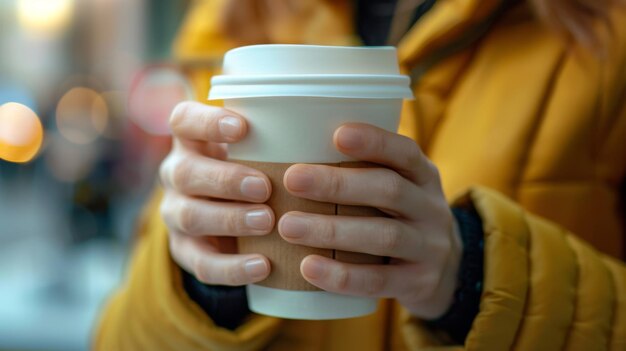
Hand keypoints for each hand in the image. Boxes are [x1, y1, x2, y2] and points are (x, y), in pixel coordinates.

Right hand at [159, 101, 272, 285]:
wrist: (231, 216)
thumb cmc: (254, 166)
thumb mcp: (258, 148)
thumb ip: (277, 139)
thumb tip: (334, 129)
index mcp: (191, 140)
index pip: (184, 121)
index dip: (207, 122)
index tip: (242, 127)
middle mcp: (176, 174)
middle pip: (185, 173)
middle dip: (225, 180)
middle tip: (264, 187)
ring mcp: (177, 214)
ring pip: (190, 217)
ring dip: (230, 220)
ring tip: (267, 221)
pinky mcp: (186, 252)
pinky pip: (203, 264)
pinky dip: (233, 267)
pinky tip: (263, 265)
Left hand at [278, 123, 461, 318]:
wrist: (443, 270)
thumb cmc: (397, 217)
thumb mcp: (396, 187)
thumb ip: (361, 171)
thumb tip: (294, 145)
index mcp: (423, 176)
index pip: (405, 152)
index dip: (375, 142)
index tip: (337, 135)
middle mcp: (431, 209)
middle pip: (390, 191)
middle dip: (338, 184)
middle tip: (292, 179)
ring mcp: (429, 248)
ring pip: (384, 236)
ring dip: (332, 230)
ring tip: (288, 226)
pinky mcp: (418, 283)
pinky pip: (378, 281)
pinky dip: (341, 275)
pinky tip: (308, 267)